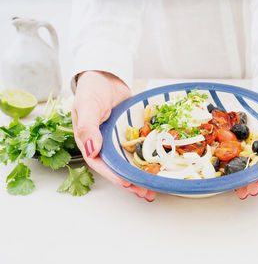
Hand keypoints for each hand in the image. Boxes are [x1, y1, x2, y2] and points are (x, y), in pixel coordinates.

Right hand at [72, 71, 155, 201]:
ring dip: (140, 175)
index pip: (101, 164)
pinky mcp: (129, 135)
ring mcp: (117, 140)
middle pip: (117, 168)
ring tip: (155, 187)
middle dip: (131, 182)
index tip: (128, 184)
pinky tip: (158, 166)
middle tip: (146, 193)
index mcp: (89, 142)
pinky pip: (139, 148)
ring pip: (129, 161)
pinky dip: (148, 157)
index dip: (114, 176)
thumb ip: (88, 127)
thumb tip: (90, 149)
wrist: (107, 76)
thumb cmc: (92, 89)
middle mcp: (104, 144)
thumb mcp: (87, 106)